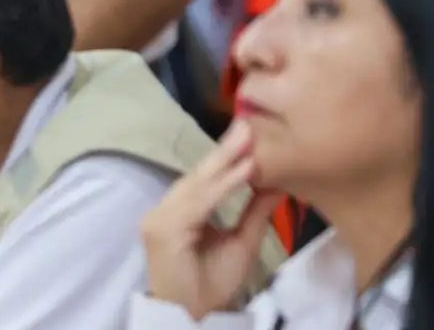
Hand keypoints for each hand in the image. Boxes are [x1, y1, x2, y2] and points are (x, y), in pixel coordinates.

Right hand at [140, 120, 281, 319]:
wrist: (193, 318)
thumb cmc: (212, 284)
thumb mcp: (241, 242)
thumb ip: (253, 212)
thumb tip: (273, 181)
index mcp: (179, 211)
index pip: (204, 179)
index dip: (225, 157)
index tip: (248, 132)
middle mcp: (164, 209)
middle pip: (198, 176)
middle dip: (225, 150)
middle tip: (248, 124)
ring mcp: (160, 218)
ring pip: (198, 186)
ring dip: (225, 164)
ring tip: (248, 141)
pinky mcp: (163, 229)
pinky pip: (198, 204)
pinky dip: (222, 187)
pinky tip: (242, 172)